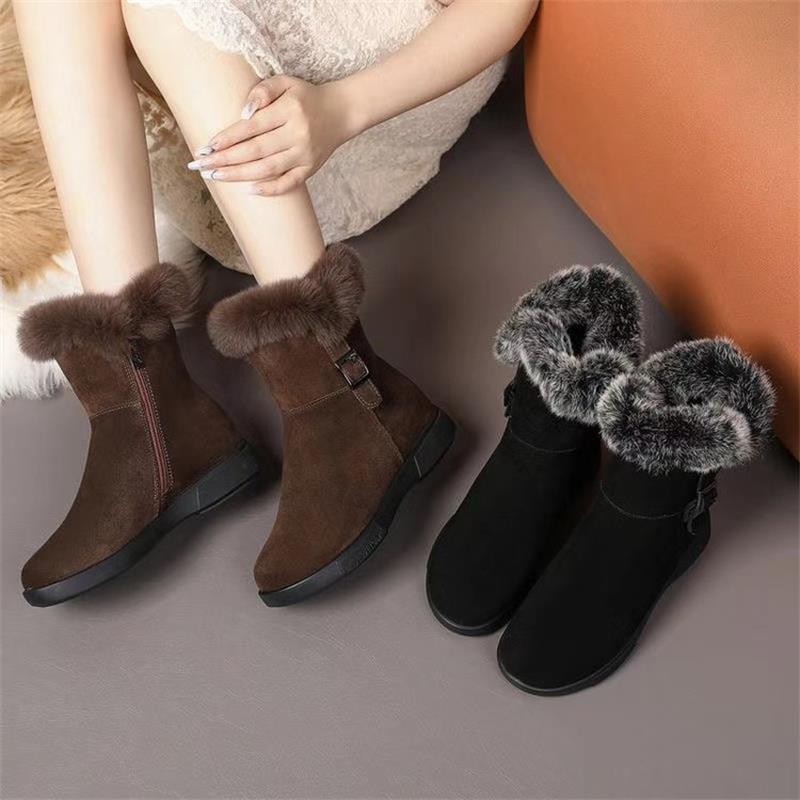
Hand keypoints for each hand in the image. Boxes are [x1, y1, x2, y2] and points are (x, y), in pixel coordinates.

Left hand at [188, 75, 358, 195]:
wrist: (341, 112)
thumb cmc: (305, 97)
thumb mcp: (285, 82)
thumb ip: (262, 91)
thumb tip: (243, 113)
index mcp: (289, 110)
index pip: (251, 127)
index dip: (227, 138)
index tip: (205, 147)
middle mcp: (297, 134)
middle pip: (255, 150)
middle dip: (224, 159)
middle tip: (200, 166)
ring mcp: (305, 154)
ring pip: (267, 169)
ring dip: (239, 175)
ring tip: (215, 177)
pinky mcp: (311, 169)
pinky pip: (289, 183)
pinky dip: (270, 189)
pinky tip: (249, 192)